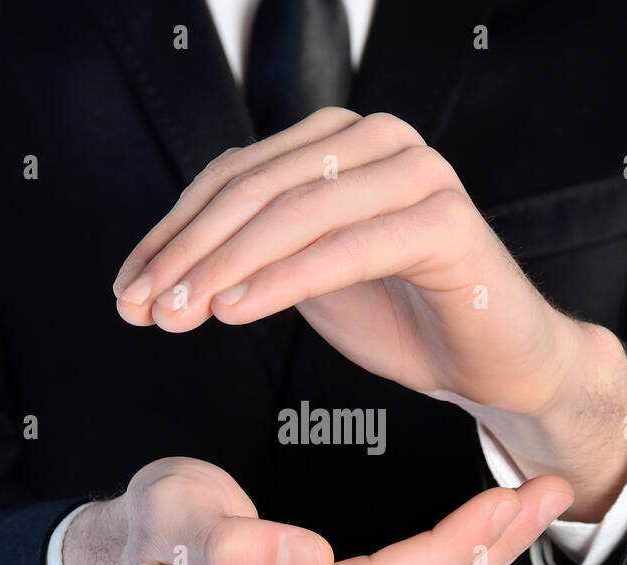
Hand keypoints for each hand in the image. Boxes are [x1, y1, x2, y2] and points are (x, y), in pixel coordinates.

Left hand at [113, 108, 626, 519]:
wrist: (498, 362)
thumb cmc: (407, 318)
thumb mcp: (308, 278)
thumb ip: (252, 252)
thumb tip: (163, 265)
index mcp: (341, 142)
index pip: (234, 178)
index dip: (171, 233)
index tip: (128, 289)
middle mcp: (379, 141)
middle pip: (255, 190)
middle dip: (186, 253)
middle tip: (142, 307)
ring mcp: (417, 175)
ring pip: (293, 213)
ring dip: (222, 268)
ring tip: (176, 314)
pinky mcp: (446, 222)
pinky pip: (344, 249)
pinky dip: (281, 280)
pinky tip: (234, 311)